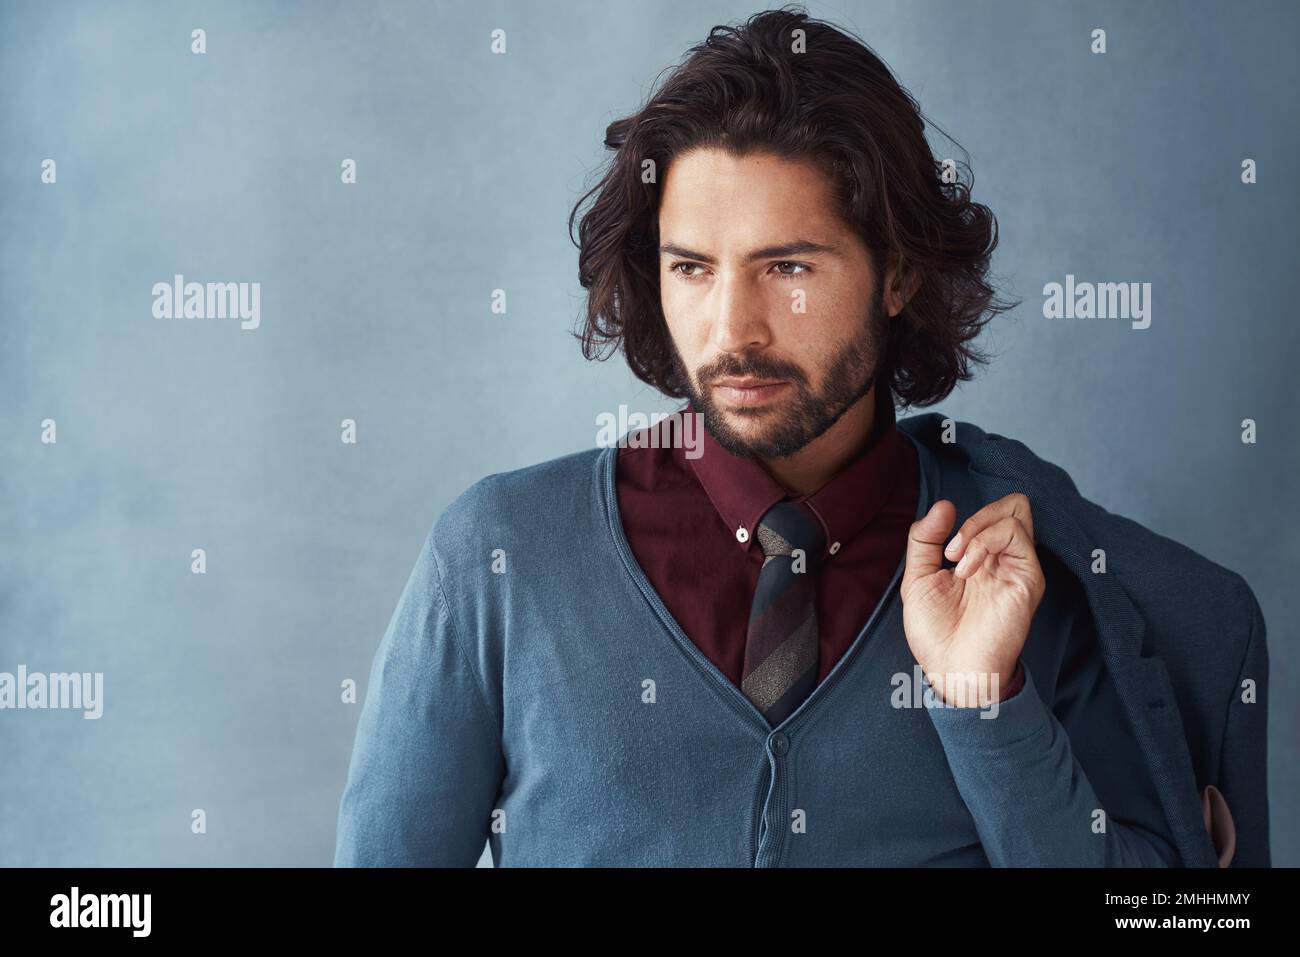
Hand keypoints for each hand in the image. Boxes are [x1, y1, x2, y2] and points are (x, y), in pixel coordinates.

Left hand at [900, 493, 1044, 706]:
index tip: (940, 549)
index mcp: (983, 558)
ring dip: (976, 528)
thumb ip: (925, 540)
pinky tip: (966, 570)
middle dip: (978, 514)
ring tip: (956, 561)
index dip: (962, 518)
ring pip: (1017, 510)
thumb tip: (944, 505)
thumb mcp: (918, 578)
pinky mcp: (1028, 578)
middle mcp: (1005, 560)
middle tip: (951, 549)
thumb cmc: (936, 633)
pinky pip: (1015, 534)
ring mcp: (1018, 567)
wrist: (950, 670)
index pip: (991, 513)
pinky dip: (983, 542)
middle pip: (1013, 504)